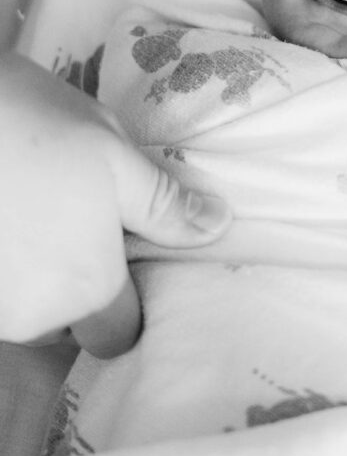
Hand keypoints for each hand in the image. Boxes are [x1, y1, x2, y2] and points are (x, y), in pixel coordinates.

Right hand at [0, 53, 229, 342]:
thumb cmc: (34, 124)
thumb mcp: (114, 156)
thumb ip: (164, 205)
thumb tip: (216, 226)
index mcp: (87, 288)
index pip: (120, 331)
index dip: (124, 298)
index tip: (116, 254)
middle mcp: (30, 317)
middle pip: (64, 322)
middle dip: (69, 283)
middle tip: (67, 218)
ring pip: (20, 308)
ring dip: (26, 272)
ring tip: (26, 207)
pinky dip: (0, 262)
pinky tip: (3, 211)